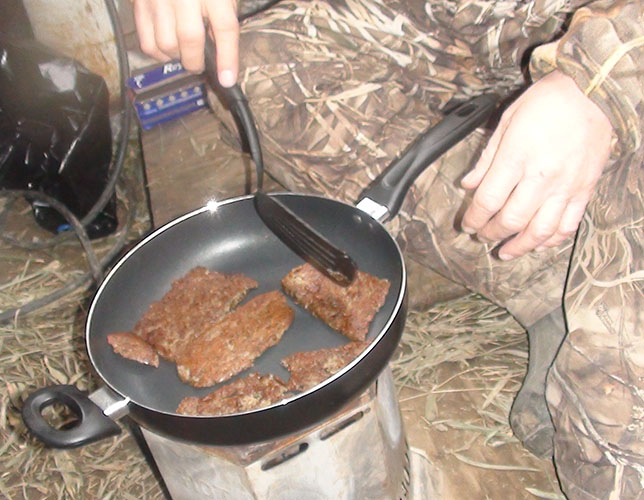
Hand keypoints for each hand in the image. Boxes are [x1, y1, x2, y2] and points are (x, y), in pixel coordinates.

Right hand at [133, 0, 238, 86]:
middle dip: (196, 62)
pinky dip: (158, 52)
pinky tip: (166, 46)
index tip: (228, 79)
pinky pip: (146, 41)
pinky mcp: (139, 2)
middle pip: (190, 40)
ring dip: (177, 57)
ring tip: (182, 52)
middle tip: (199, 65)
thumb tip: (219, 46)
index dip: (228, 57)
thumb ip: (223, 13)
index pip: (225, 28)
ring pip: (166, 44)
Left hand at [460, 70, 612, 259]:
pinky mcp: (585, 189)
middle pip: (510, 220)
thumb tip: (468, 184)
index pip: (488, 201)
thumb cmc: (547, 101)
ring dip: (519, 247)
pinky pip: (568, 224)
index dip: (474, 219)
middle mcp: (541, 177)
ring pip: (540, 231)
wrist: (593, 90)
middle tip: (482, 237)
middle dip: (491, 234)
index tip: (467, 225)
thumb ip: (486, 158)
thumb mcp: (506, 121)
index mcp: (517, 158)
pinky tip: (538, 245)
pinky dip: (551, 240)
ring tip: (505, 252)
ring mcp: (566, 186)